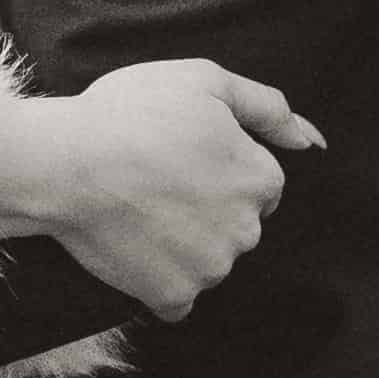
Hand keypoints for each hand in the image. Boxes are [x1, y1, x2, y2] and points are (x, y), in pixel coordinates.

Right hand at [0, 60, 320, 318]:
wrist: (65, 163)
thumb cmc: (131, 113)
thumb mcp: (205, 81)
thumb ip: (268, 107)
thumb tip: (312, 139)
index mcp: (260, 180)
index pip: (258, 184)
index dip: (219, 166)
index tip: (180, 155)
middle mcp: (246, 231)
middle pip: (236, 225)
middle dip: (206, 209)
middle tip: (156, 180)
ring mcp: (210, 268)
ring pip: (208, 260)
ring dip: (183, 244)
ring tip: (138, 210)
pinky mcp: (172, 296)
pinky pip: (177, 297)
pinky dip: (159, 279)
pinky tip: (134, 247)